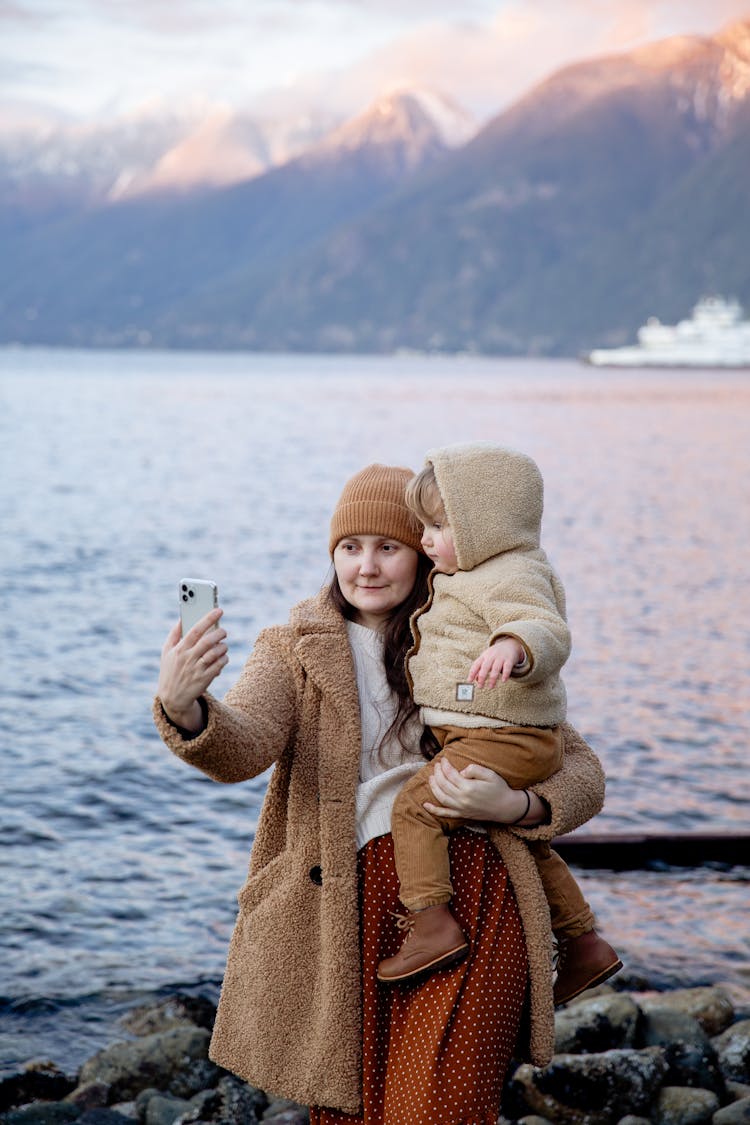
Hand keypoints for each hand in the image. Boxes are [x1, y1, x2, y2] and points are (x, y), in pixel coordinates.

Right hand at [158, 607, 227, 730]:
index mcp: (179, 649)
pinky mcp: (205, 679)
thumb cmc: (170, 670)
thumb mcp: (166, 652)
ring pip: (216, 653)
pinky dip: (224, 658)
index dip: (208, 618)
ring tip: (223, 644)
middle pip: (208, 641)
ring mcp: (197, 669)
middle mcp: (188, 659)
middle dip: (219, 632)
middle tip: (223, 630)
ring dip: (223, 646)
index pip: (195, 630)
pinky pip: (220, 664)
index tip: (218, 610)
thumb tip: (181, 617)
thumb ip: (174, 634)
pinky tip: (222, 657)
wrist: (173, 698)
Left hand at [423, 757, 542, 824]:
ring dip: (433, 787)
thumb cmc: (499, 788)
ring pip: (441, 797)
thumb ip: (474, 770)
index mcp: (468, 787)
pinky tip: (425, 805)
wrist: (506, 807)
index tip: (444, 759)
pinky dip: (434, 810)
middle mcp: (462, 799)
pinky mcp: (462, 815)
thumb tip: (460, 771)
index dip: (445, 765)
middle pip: (443, 784)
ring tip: (430, 777)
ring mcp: (461, 808)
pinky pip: (445, 813)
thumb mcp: (490, 774)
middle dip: (437, 773)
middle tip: (436, 765)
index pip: (450, 774)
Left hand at [468, 637, 525, 687]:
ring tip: (490, 687)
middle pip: (485, 666)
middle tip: (480, 686)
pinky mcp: (509, 660)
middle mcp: (491, 656)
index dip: (472, 672)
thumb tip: (475, 680)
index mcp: (484, 656)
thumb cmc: (495, 654)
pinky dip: (505, 674)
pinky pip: (507, 667)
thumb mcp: (486, 659)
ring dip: (492, 678)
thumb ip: (480, 668)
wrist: (510, 644)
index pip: (476, 664)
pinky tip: (503, 681)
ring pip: (495, 668)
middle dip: (482, 677)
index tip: (469, 681)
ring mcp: (500, 658)